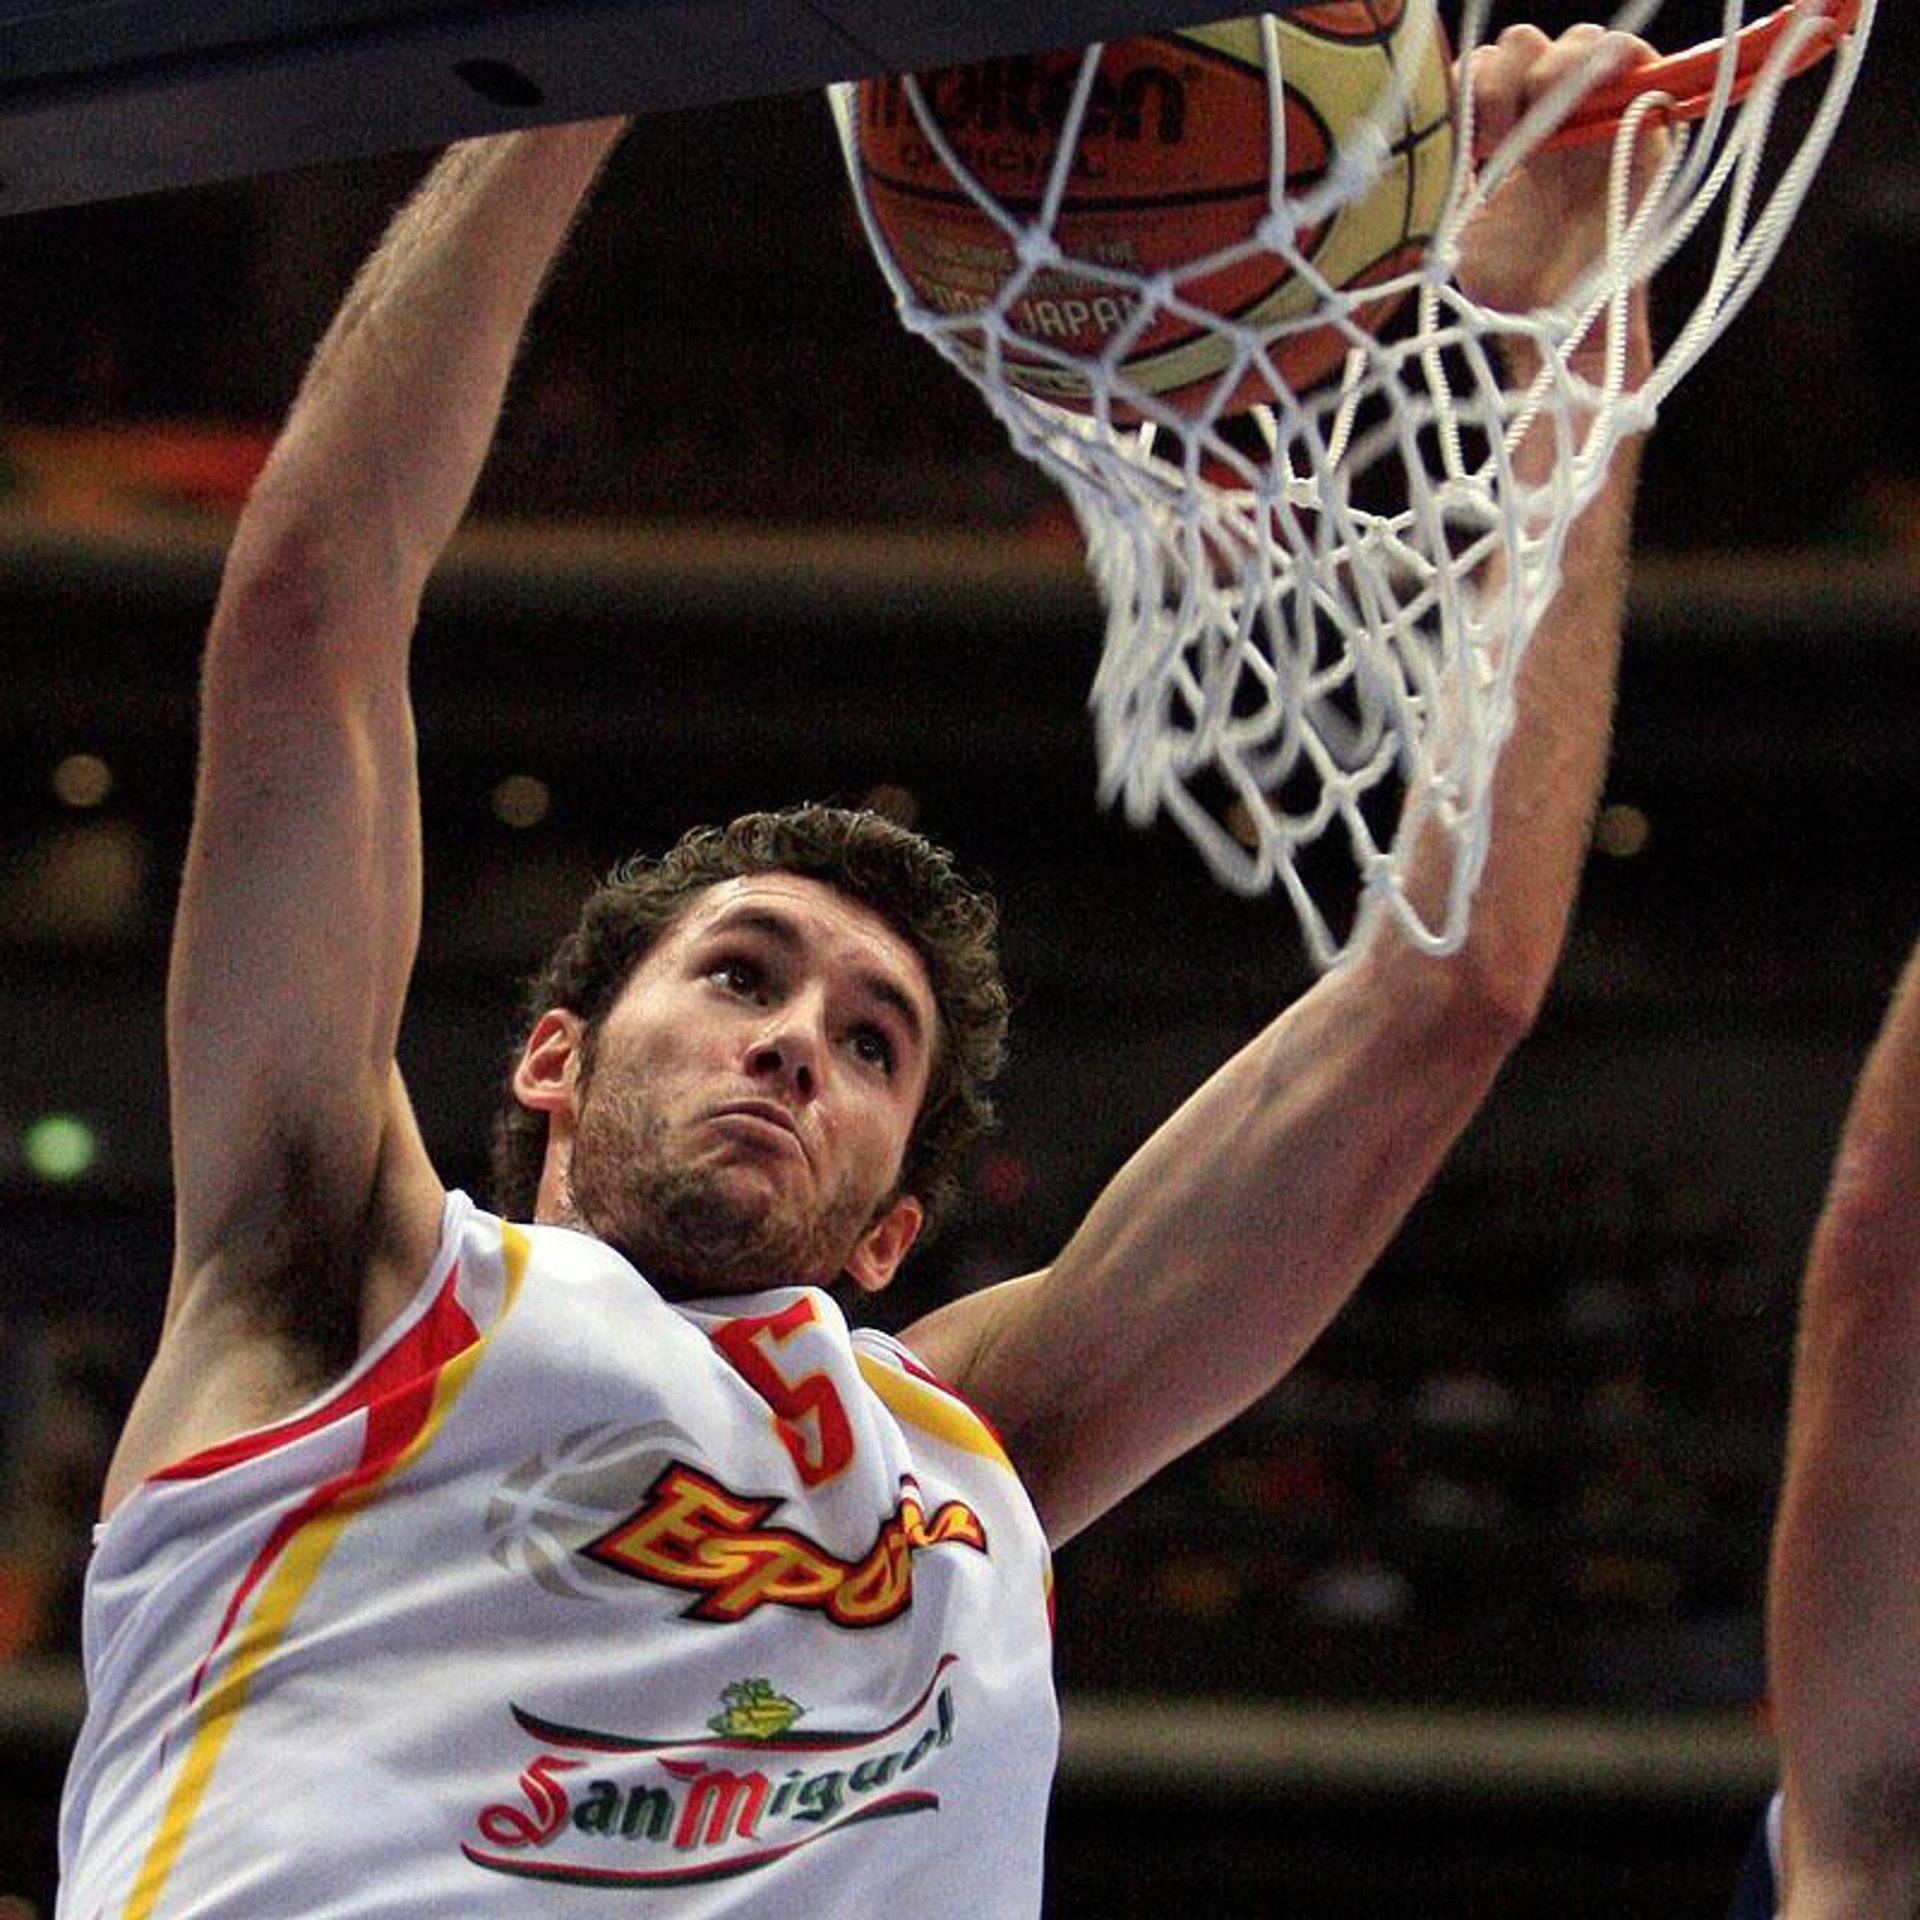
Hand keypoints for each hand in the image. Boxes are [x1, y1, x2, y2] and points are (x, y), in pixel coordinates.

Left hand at [1454, 23, 1664, 376]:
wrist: (1556, 323)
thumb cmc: (1507, 283)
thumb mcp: (1453, 221)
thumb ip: (1439, 175)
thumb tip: (1397, 141)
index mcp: (1507, 134)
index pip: (1483, 70)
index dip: (1464, 84)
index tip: (1453, 138)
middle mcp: (1552, 117)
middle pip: (1521, 46)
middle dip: (1497, 80)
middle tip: (1489, 143)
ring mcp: (1597, 115)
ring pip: (1574, 41)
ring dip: (1543, 72)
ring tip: (1528, 135)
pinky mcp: (1641, 120)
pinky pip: (1630, 55)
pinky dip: (1600, 61)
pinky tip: (1566, 112)